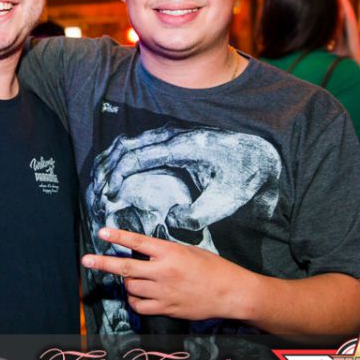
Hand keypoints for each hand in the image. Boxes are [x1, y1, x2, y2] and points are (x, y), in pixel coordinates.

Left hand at [81, 227, 253, 320]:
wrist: (230, 293)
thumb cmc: (212, 267)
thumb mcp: (189, 250)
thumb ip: (164, 252)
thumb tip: (143, 252)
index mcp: (169, 252)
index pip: (137, 241)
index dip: (118, 236)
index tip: (102, 232)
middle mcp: (163, 271)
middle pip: (125, 267)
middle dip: (102, 263)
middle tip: (86, 260)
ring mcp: (163, 291)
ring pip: (130, 287)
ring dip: (128, 282)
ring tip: (136, 279)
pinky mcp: (166, 308)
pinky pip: (139, 306)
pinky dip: (135, 300)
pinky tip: (139, 295)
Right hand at [88, 127, 280, 228]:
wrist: (263, 154)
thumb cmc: (248, 176)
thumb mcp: (230, 197)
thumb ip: (202, 212)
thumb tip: (172, 221)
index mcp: (186, 147)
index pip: (142, 155)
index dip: (121, 173)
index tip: (108, 192)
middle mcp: (176, 138)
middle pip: (131, 146)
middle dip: (110, 168)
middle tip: (97, 191)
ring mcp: (174, 139)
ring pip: (133, 144)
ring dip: (114, 163)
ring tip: (101, 185)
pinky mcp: (175, 145)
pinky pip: (142, 148)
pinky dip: (125, 160)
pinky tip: (117, 177)